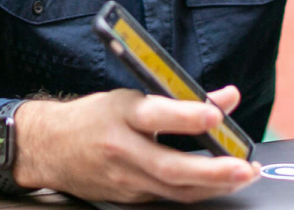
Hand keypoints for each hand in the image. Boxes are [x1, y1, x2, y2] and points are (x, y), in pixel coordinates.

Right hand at [12, 86, 259, 202]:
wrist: (49, 147)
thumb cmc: (95, 117)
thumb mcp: (131, 97)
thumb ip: (180, 99)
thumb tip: (227, 98)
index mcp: (121, 114)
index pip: (155, 115)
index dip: (186, 116)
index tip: (215, 115)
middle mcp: (122, 148)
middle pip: (170, 166)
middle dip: (212, 170)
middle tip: (244, 167)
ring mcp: (124, 179)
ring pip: (174, 189)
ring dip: (213, 186)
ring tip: (242, 176)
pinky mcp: (128, 197)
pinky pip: (168, 197)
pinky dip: (196, 192)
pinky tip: (219, 185)